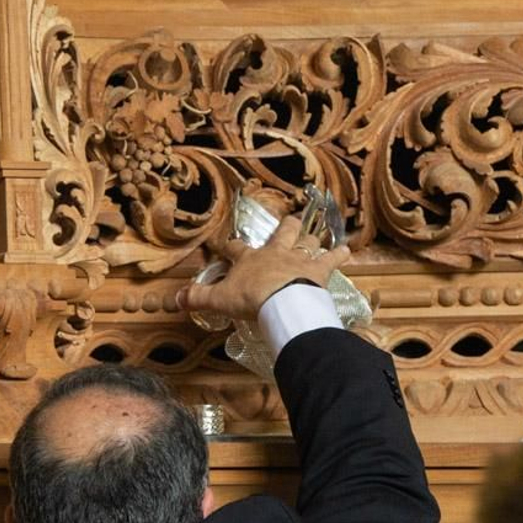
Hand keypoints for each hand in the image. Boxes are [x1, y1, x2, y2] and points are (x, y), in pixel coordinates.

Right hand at [179, 216, 351, 322]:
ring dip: (312, 238)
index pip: (236, 249)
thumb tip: (175, 299)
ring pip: (307, 241)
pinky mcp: (319, 270)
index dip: (230, 247)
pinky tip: (347, 249)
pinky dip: (340, 254)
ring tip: (317, 234)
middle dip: (284, 227)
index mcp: (250, 260)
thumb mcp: (219, 300)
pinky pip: (332, 258)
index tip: (227, 245)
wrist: (281, 301)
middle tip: (289, 221)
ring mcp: (299, 259)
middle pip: (281, 233)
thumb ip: (198, 298)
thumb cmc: (249, 299)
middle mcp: (275, 253)